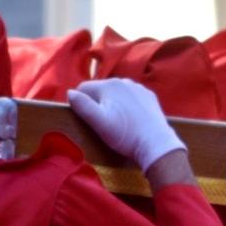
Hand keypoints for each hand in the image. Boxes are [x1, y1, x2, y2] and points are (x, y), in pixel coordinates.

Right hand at [67, 78, 185, 172]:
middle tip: (103, 123)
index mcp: (108, 85)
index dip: (80, 103)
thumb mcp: (98, 123)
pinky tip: (131, 118)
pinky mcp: (149, 96)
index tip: (85, 119)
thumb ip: (82, 106)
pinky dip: (127, 105)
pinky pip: (131, 97)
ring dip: (112, 103)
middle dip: (97, 102)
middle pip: (100, 89)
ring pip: (116, 93)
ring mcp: (138, 88)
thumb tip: (70, 93)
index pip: (83, 88)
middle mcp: (123, 81)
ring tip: (117, 122)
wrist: (156, 144)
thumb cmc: (124, 134)